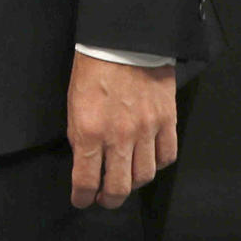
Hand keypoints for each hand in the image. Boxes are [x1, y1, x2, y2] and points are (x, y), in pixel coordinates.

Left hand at [67, 52, 177, 208]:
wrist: (124, 40)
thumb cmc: (92, 66)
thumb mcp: (73, 101)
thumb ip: (80, 133)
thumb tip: (85, 158)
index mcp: (88, 130)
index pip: (86, 178)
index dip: (82, 196)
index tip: (81, 200)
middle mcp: (118, 136)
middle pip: (118, 186)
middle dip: (109, 199)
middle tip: (104, 199)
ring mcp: (146, 131)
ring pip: (144, 176)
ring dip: (133, 184)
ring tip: (126, 182)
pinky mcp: (167, 121)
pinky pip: (166, 156)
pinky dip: (157, 165)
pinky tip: (148, 162)